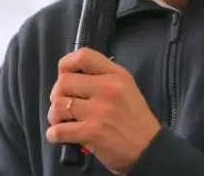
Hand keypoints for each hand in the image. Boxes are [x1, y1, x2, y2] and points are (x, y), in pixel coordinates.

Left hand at [46, 48, 161, 173]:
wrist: (148, 148)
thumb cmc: (135, 117)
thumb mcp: (126, 87)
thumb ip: (103, 76)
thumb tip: (73, 74)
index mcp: (116, 75)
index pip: (83, 56)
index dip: (66, 64)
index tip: (64, 75)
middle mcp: (107, 89)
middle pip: (63, 82)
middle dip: (57, 94)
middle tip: (64, 103)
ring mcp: (98, 111)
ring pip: (58, 105)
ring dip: (55, 115)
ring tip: (62, 120)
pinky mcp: (91, 133)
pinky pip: (58, 130)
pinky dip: (54, 134)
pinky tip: (60, 135)